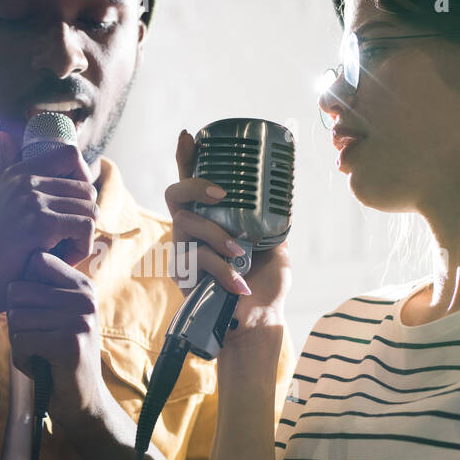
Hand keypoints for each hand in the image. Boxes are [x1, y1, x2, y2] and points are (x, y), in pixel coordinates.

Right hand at [0, 129, 99, 318]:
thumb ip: (5, 164)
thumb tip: (2, 133)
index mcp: (18, 172)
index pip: (69, 154)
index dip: (83, 178)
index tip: (74, 204)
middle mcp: (24, 180)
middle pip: (87, 188)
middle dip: (83, 218)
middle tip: (64, 240)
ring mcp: (32, 200)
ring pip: (90, 210)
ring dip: (83, 237)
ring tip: (60, 251)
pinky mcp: (41, 224)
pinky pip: (85, 228)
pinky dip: (81, 249)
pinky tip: (61, 259)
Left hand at [6, 249, 108, 428]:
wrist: (84, 400)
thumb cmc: (60, 356)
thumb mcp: (59, 316)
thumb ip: (44, 291)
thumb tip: (12, 259)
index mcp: (82, 285)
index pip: (37, 260)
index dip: (22, 286)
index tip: (33, 310)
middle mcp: (84, 298)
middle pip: (17, 290)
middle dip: (16, 318)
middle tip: (35, 337)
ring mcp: (79, 320)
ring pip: (16, 317)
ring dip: (19, 342)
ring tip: (40, 352)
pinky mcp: (69, 343)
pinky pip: (21, 341)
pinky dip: (23, 358)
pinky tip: (41, 364)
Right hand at [164, 129, 290, 336]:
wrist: (258, 323)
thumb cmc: (265, 287)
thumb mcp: (275, 246)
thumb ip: (271, 223)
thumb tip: (283, 196)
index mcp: (212, 220)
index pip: (194, 184)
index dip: (187, 158)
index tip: (188, 136)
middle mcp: (192, 231)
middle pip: (175, 194)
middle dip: (195, 186)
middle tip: (221, 192)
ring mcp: (184, 251)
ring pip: (186, 223)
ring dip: (216, 234)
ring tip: (240, 252)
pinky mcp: (182, 275)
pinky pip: (196, 258)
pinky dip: (221, 269)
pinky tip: (238, 282)